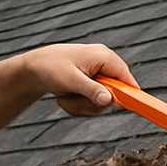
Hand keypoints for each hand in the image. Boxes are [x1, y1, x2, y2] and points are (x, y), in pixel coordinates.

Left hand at [21, 44, 136, 116]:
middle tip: (74, 99)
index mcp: (103, 57)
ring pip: (100, 103)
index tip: (134, 109)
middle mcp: (104, 65)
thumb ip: (91, 90)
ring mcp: (98, 76)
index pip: (126, 78)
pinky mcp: (91, 85)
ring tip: (65, 95)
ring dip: (81, 105)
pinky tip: (65, 96)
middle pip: (113, 96)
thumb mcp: (70, 80)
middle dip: (91, 103)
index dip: (129, 95)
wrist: (32, 68)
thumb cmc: (49, 67)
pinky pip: (91, 103)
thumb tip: (109, 100)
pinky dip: (76, 104)